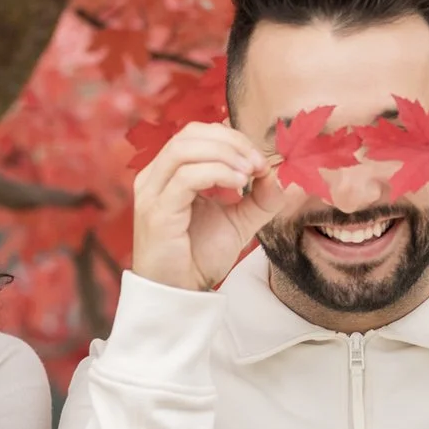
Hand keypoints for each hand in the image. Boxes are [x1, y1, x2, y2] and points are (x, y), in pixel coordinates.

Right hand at [132, 122, 290, 290]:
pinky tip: (239, 186)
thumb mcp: (238, 221)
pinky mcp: (157, 212)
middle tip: (258, 162)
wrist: (178, 294)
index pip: (197, 134)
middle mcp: (154, 177)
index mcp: (168, 174)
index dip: (231, 138)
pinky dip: (217, 173)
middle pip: (189, 134)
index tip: (260, 160)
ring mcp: (152, 193)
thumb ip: (259, 198)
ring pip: (184, 149)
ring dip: (225, 154)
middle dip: (231, 141)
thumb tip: (276, 174)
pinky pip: (186, 177)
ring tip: (250, 173)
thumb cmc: (199, 257)